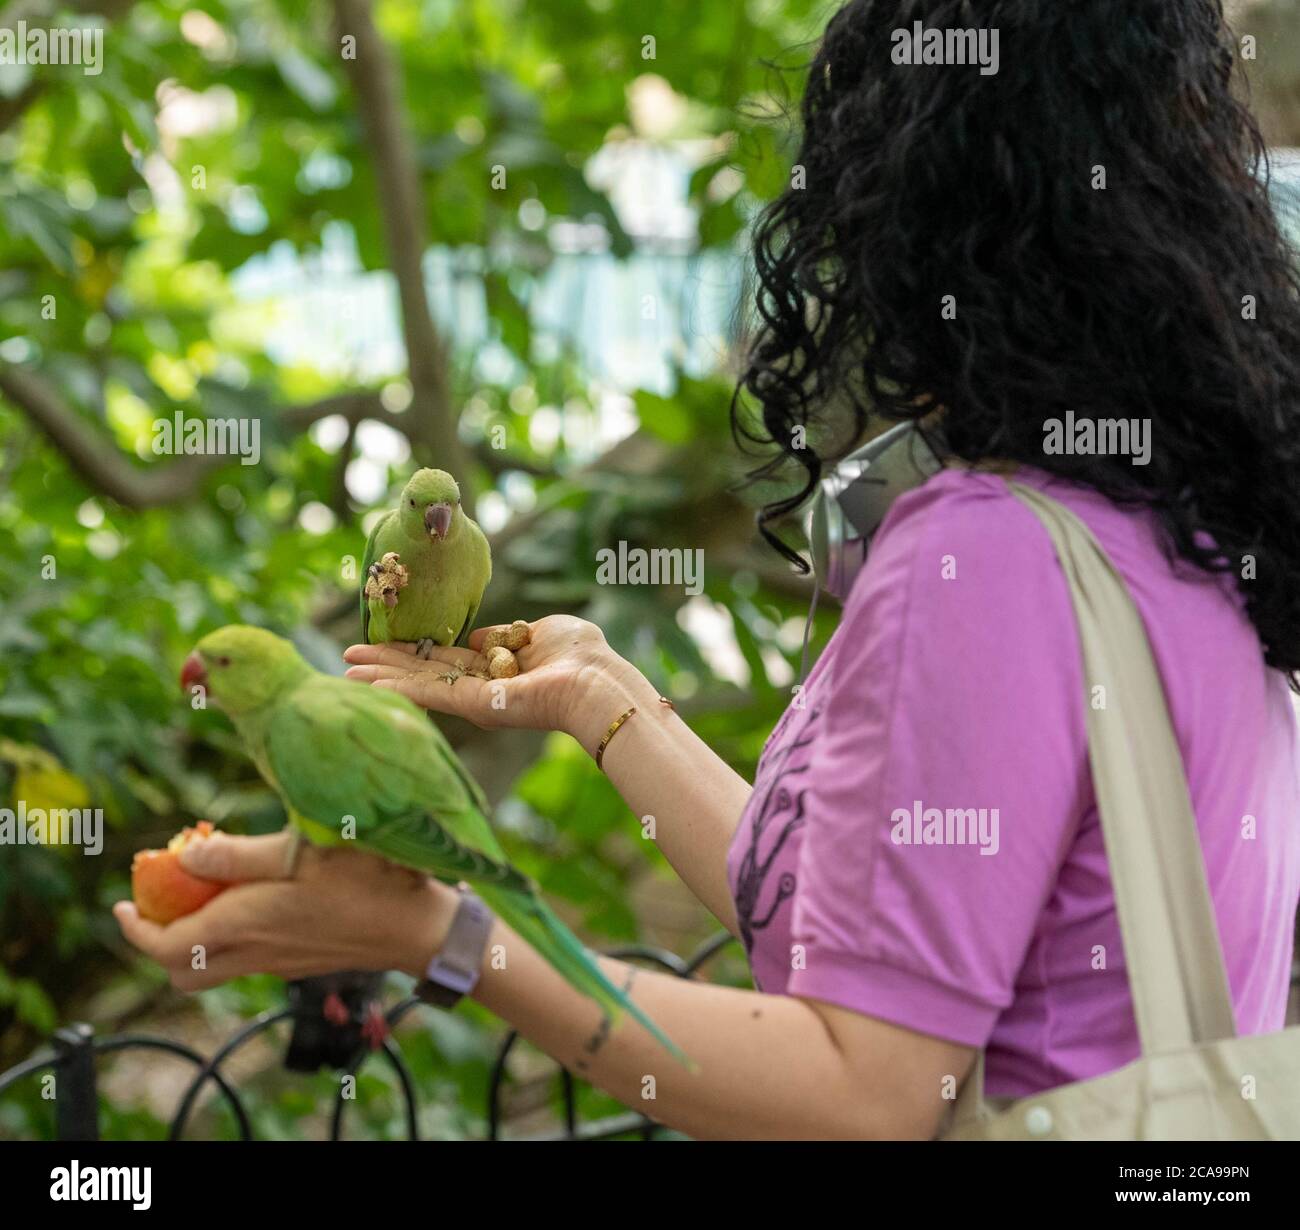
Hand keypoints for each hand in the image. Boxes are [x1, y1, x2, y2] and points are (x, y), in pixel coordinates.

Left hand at [113, 830, 455, 989]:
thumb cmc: (362, 881)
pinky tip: (257, 899)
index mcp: (244, 924)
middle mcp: (254, 951)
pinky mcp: (301, 961)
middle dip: (159, 941)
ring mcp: (279, 962)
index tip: (121, 903)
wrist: (415, 928)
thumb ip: (238, 855)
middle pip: (183, 970)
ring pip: (214, 968)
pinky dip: (232, 936)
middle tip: (161, 903)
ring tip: (207, 896)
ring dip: (197, 939)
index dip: (134, 929)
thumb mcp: (299, 853)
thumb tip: (184, 856)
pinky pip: (248, 959)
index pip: (165, 947)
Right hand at [343, 615, 657, 752]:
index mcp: (496, 670)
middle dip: (386, 664)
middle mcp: (482, 690)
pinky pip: (430, 696)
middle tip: (347, 658)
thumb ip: (506, 633)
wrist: (597, 681)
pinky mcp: (475, 708)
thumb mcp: (540, 630)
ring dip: (380, 678)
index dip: (414, 652)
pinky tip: (367, 683)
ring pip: (419, 687)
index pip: (445, 661)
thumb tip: (479, 637)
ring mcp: (476, 701)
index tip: (384, 644)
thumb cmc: (581, 654)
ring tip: (345, 671)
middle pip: (424, 674)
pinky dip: (396, 688)